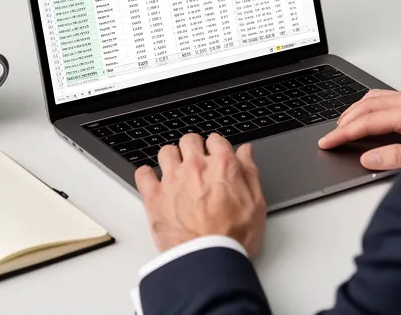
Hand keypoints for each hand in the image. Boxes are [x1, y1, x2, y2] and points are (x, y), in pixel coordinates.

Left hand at [135, 133, 266, 255]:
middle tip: (196, 162)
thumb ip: (249, 172)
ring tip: (176, 171)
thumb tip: (245, 152)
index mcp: (223, 166)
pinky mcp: (154, 196)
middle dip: (194, 148)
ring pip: (166, 152)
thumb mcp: (256, 204)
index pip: (216, 140)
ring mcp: (172, 180)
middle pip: (189, 140)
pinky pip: (143, 173)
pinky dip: (148, 175)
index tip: (216, 156)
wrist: (209, 259)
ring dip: (172, 158)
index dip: (216, 147)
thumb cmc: (234, 237)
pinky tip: (154, 182)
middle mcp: (196, 167)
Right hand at [318, 89, 400, 170]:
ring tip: (345, 126)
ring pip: (380, 98)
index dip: (344, 132)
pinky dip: (375, 108)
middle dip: (346, 119)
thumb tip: (369, 157)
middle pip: (370, 104)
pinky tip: (373, 118)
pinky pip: (392, 99)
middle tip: (331, 135)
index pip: (369, 120)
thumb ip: (399, 157)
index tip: (328, 141)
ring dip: (359, 111)